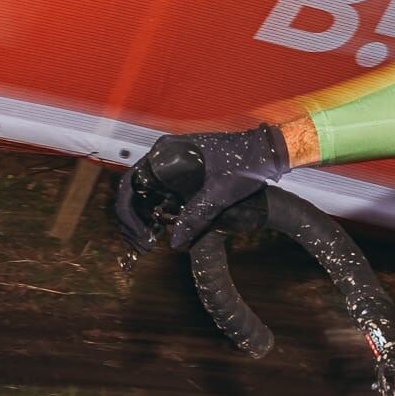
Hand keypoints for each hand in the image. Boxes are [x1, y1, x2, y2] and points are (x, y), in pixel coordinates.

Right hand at [115, 124, 291, 250]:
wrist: (267, 151)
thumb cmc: (247, 161)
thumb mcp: (220, 192)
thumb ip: (197, 217)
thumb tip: (175, 242)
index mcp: (166, 152)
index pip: (130, 182)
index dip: (127, 212)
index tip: (137, 233)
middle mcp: (165, 155)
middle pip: (135, 189)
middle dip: (133, 219)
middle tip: (142, 244)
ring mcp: (174, 163)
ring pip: (147, 192)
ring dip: (143, 216)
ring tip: (150, 241)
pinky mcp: (184, 172)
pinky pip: (162, 191)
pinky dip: (157, 210)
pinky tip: (162, 229)